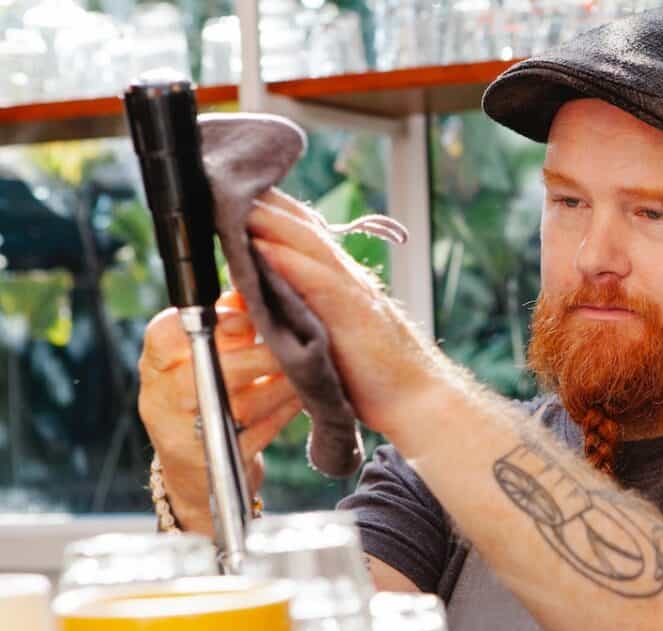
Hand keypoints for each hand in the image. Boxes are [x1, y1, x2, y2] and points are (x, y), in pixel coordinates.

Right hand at [137, 290, 302, 532]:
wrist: (197, 474)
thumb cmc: (207, 398)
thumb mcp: (204, 359)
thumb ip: (225, 325)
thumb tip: (250, 288)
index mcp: (155, 365)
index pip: (164, 334)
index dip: (208, 322)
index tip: (245, 319)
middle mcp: (161, 399)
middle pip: (209, 369)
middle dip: (259, 355)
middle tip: (291, 344)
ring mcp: (186, 434)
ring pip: (240, 403)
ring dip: (280, 383)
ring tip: (304, 370)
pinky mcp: (217, 460)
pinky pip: (259, 432)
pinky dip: (284, 411)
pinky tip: (301, 397)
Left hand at [245, 189, 441, 442]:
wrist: (420, 401)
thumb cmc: (379, 380)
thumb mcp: (334, 341)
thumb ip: (308, 318)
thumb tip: (271, 308)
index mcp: (343, 284)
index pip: (305, 236)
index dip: (273, 213)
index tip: (239, 194)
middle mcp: (349, 279)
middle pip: (303, 227)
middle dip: (266, 202)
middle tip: (226, 180)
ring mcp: (354, 293)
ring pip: (308, 243)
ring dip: (271, 219)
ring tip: (235, 199)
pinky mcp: (355, 315)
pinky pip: (317, 279)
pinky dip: (288, 260)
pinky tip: (261, 247)